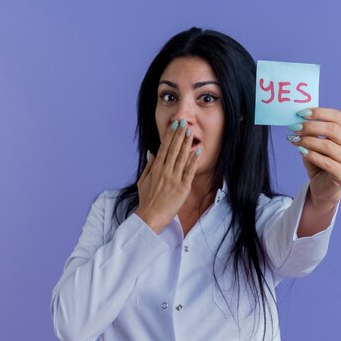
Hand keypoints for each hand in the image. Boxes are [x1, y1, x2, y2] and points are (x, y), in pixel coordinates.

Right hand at [135, 118, 200, 233]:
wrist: (150, 217)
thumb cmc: (146, 201)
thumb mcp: (143, 181)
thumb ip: (148, 166)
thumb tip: (151, 153)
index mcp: (155, 169)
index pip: (163, 148)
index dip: (169, 136)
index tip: (174, 126)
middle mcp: (164, 171)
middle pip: (173, 149)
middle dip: (179, 135)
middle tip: (184, 122)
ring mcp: (174, 179)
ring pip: (181, 157)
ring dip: (186, 143)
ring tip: (190, 132)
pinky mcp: (182, 188)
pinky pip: (189, 171)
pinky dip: (193, 160)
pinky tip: (197, 150)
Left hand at [288, 107, 340, 208]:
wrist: (322, 186)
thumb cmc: (318, 162)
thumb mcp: (314, 143)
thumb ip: (311, 132)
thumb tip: (299, 120)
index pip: (337, 116)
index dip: (319, 113)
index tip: (301, 113)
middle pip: (333, 129)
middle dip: (310, 127)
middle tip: (294, 128)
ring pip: (328, 145)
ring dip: (308, 141)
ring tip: (294, 140)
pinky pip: (327, 162)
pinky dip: (312, 155)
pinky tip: (301, 152)